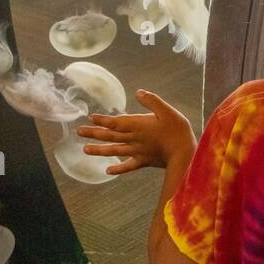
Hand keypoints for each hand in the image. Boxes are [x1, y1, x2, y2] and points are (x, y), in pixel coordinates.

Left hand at [77, 90, 195, 175]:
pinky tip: (108, 171)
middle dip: (94, 133)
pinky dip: (118, 168)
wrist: (184, 153)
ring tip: (85, 149)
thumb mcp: (167, 110)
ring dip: (99, 150)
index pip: (116, 122)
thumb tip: (138, 92)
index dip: (103, 120)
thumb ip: (152, 101)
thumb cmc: (177, 130)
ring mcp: (137, 151)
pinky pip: (128, 166)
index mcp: (138, 125)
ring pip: (115, 150)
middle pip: (110, 136)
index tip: (90, 118)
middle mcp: (134, 138)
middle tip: (79, 131)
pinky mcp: (143, 161)